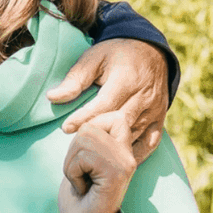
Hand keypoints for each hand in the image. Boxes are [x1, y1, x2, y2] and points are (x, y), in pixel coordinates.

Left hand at [47, 39, 167, 162]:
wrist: (151, 51)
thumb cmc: (116, 54)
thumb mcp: (93, 58)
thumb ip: (75, 79)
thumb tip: (52, 97)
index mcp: (127, 80)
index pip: (104, 104)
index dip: (85, 118)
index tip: (66, 128)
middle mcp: (144, 97)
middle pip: (119, 122)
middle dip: (97, 135)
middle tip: (77, 144)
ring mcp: (155, 110)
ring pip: (134, 134)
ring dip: (115, 147)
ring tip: (93, 156)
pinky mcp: (160, 119)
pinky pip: (150, 142)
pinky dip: (136, 153)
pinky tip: (119, 160)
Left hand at [58, 123, 136, 212]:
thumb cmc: (80, 192)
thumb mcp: (83, 156)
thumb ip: (90, 136)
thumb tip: (86, 116)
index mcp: (124, 147)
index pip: (112, 115)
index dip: (89, 127)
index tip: (83, 157)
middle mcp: (129, 153)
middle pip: (91, 124)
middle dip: (74, 148)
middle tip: (81, 171)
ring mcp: (126, 162)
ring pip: (84, 138)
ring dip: (72, 162)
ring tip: (83, 180)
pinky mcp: (118, 173)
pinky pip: (83, 156)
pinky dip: (73, 172)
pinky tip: (84, 188)